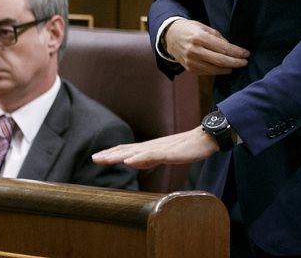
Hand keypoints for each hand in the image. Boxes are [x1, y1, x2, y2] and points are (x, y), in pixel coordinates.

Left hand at [93, 127, 217, 168]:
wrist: (206, 138)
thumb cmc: (188, 147)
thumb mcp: (165, 155)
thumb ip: (150, 158)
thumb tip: (134, 161)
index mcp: (151, 148)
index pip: (127, 150)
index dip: (112, 153)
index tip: (97, 157)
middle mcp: (152, 146)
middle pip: (127, 150)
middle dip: (110, 154)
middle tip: (95, 158)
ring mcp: (160, 148)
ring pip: (136, 152)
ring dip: (119, 155)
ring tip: (105, 159)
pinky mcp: (169, 152)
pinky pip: (152, 155)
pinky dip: (139, 158)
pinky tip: (130, 160)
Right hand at [164, 19, 249, 74]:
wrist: (170, 36)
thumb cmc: (189, 29)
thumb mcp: (204, 27)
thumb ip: (218, 37)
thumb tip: (231, 48)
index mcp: (199, 38)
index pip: (223, 48)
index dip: (237, 52)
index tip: (246, 54)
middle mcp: (194, 51)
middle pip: (220, 61)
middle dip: (235, 62)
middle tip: (245, 62)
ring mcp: (191, 62)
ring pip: (214, 69)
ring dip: (228, 69)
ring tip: (236, 66)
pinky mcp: (189, 69)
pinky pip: (207, 73)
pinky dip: (217, 71)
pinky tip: (225, 68)